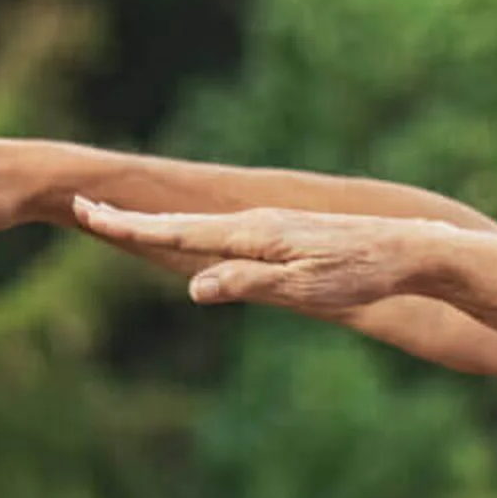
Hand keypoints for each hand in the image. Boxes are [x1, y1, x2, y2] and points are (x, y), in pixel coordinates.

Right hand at [66, 199, 457, 314]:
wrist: (411, 249)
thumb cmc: (361, 275)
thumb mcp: (304, 289)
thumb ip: (249, 286)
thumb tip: (195, 289)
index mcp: (251, 235)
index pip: (177, 231)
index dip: (130, 225)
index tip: (86, 211)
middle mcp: (256, 224)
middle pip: (181, 223)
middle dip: (133, 219)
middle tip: (85, 207)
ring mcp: (272, 227)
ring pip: (204, 227)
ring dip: (160, 224)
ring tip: (123, 223)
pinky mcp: (289, 235)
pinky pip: (229, 234)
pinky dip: (197, 232)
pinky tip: (196, 239)